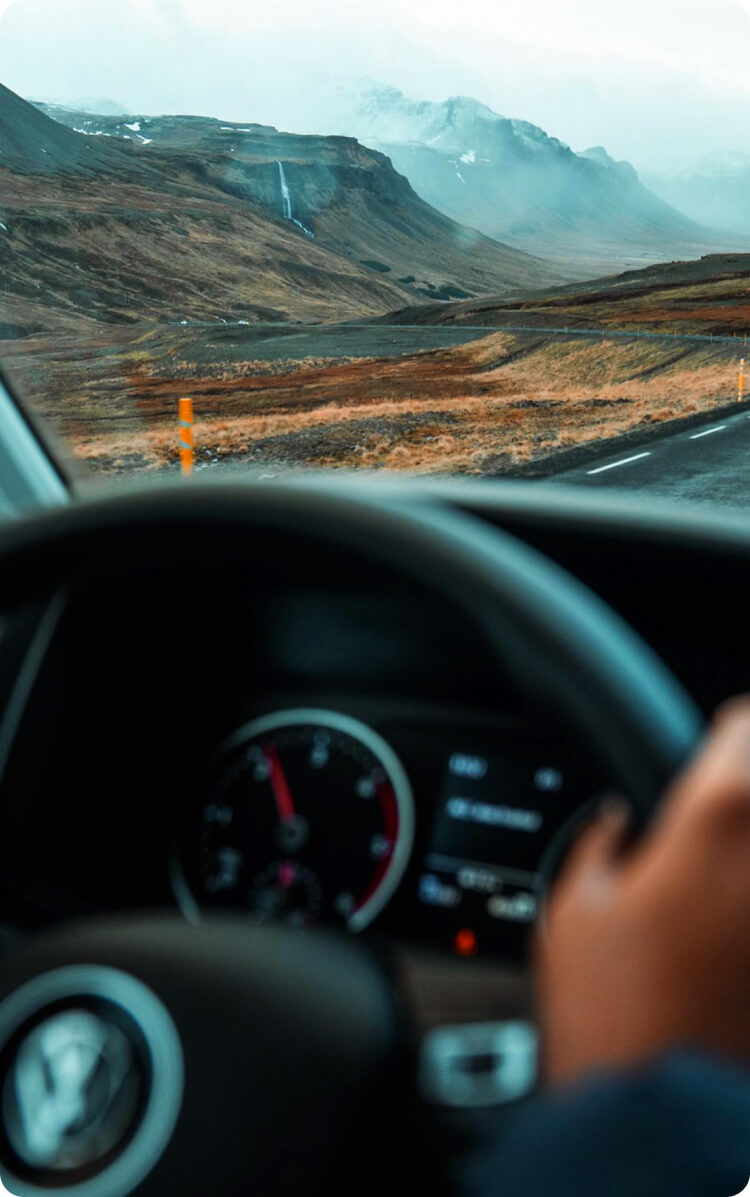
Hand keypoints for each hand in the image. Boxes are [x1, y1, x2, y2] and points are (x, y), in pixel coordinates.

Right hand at [536, 698, 749, 1087]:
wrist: (655, 1108)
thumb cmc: (609, 1010)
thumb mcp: (575, 909)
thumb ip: (601, 845)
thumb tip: (616, 826)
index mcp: (714, 820)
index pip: (745, 724)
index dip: (725, 732)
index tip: (710, 747)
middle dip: (740, 781)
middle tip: (713, 811)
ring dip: (746, 842)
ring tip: (718, 868)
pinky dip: (746, 891)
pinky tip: (725, 916)